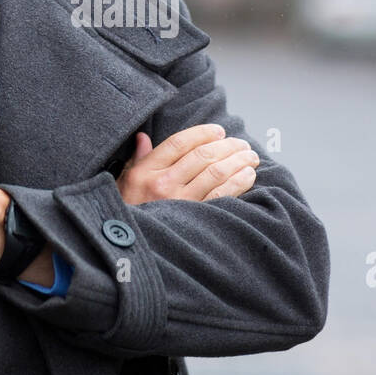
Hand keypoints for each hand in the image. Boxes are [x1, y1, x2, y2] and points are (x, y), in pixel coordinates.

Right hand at [115, 123, 258, 205]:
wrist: (129, 243)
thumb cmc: (128, 211)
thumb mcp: (125, 182)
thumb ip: (138, 158)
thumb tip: (143, 137)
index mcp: (145, 171)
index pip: (179, 143)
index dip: (202, 133)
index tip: (219, 131)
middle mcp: (162, 184)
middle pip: (202, 156)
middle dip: (227, 146)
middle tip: (241, 143)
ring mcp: (180, 202)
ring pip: (216, 173)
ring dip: (238, 161)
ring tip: (250, 156)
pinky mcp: (196, 219)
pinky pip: (222, 195)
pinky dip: (239, 182)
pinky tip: (248, 175)